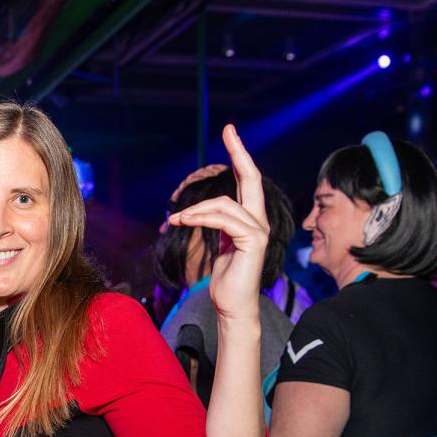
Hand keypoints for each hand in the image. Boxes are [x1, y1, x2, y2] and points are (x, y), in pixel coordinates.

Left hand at [167, 125, 268, 321]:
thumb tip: (202, 211)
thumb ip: (218, 226)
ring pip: (225, 203)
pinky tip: (185, 221)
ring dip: (196, 210)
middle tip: (228, 129)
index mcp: (251, 219)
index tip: (231, 133)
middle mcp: (259, 221)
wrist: (232, 306)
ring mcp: (259, 230)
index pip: (248, 181)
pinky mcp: (253, 241)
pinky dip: (201, 218)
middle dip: (239, 151)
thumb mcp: (219, 246)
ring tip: (176, 219)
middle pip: (251, 177)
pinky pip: (223, 219)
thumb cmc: (225, 280)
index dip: (241, 156)